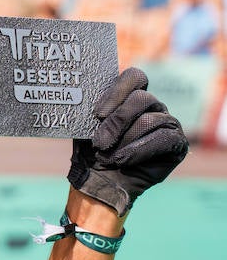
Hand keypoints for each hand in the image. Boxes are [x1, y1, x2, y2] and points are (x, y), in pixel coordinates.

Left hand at [67, 67, 187, 215]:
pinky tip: (122, 160)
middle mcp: (152, 106)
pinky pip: (163, 139)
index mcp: (130, 97)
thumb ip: (90, 109)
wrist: (101, 181)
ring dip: (124, 141)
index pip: (134, 77)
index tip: (98, 114)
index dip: (117, 92)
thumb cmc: (92, 151)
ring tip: (107, 157)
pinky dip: (138, 151)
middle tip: (99, 142)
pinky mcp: (177, 143)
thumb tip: (82, 91)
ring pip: (150, 120)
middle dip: (117, 121)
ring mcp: (168, 122)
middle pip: (142, 98)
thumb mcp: (86, 128)